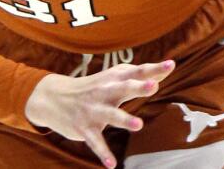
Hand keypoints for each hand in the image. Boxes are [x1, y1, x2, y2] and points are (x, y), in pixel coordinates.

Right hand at [25, 60, 174, 167]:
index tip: (170, 65)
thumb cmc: (94, 86)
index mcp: (115, 78)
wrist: (53, 97)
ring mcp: (94, 110)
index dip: (154, 69)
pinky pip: (95, 142)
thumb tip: (169, 67)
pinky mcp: (85, 128)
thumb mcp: (114, 77)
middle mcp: (105, 92)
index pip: (137, 72)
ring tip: (139, 125)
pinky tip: (112, 165)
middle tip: (154, 87)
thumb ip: (141, 74)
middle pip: (124, 88)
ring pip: (110, 115)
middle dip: (138, 87)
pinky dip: (103, 153)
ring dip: (124, 120)